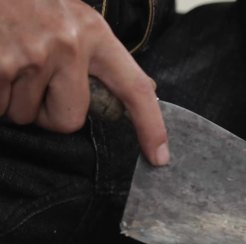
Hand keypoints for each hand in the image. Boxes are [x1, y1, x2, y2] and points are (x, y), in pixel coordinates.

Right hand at [0, 0, 167, 164]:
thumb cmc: (30, 4)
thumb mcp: (74, 21)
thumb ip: (98, 56)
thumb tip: (136, 92)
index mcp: (95, 35)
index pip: (135, 89)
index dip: (150, 126)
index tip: (160, 157)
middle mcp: (69, 45)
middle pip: (69, 120)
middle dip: (47, 113)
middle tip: (33, 82)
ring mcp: (32, 56)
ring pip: (25, 117)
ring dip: (14, 102)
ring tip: (9, 64)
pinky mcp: (0, 66)